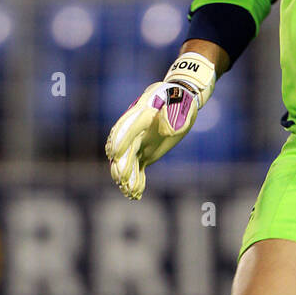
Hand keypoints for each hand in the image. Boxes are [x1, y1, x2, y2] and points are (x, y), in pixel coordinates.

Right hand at [105, 52, 216, 198]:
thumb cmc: (182, 101)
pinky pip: (137, 167)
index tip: (113, 155)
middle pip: (125, 148)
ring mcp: (139, 142)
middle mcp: (137, 130)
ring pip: (129, 161)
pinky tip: (136, 194)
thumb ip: (172, 116)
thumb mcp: (182, 104)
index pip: (128, 128)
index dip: (120, 141)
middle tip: (121, 179)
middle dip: (122, 164)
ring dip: (128, 176)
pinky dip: (137, 180)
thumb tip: (165, 130)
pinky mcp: (145, 152)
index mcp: (142, 114)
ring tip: (129, 191)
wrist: (180, 100)